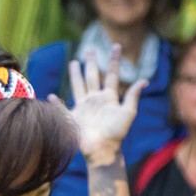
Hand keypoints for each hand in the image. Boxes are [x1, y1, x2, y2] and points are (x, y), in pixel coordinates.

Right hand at [51, 44, 145, 161]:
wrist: (103, 150)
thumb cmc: (117, 133)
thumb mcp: (128, 113)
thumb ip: (133, 96)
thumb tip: (145, 80)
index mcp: (109, 97)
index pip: (112, 75)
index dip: (114, 60)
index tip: (116, 46)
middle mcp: (95, 100)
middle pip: (93, 76)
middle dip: (91, 63)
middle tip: (89, 49)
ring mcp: (83, 108)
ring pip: (78, 86)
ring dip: (76, 75)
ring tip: (74, 62)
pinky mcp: (73, 117)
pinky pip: (62, 108)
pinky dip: (55, 103)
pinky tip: (51, 96)